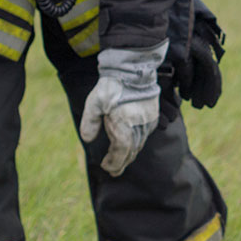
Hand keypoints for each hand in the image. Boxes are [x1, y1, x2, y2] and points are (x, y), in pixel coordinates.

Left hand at [80, 45, 165, 177]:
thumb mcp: (94, 103)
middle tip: (114, 171)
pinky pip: (146, 134)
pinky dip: (138, 142)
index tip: (106, 168)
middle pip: (131, 151)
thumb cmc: (111, 86)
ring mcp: (148, 121)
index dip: (114, 162)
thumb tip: (88, 139)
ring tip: (122, 160)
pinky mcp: (152, 115)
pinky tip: (133, 143)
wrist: (132, 69)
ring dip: (130, 153)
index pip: (120, 152)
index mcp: (124, 127)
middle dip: (122, 162)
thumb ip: (89, 123)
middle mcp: (138, 127)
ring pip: (139, 144)